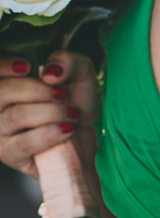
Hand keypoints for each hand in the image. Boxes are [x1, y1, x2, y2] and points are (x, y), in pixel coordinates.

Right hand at [0, 51, 98, 177]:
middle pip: (3, 91)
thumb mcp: (80, 72)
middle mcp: (0, 107)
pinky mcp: (10, 156)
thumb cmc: (80, 101)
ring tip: (72, 114)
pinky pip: (23, 143)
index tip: (27, 67)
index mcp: (11, 83)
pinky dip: (49, 134)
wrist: (93, 136)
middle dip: (41, 91)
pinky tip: (67, 129)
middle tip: (64, 95)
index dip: (4, 66)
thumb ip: (66, 61)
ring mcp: (0, 132)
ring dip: (52, 112)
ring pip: (16, 116)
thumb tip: (48, 73)